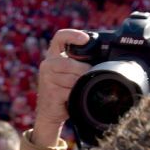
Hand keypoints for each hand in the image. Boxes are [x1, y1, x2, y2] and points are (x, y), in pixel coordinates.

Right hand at [32, 29, 91, 147]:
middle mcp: (47, 64)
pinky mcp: (50, 91)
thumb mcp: (69, 74)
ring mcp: (47, 78)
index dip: (73, 35)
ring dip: (80, 84)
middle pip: (69, 62)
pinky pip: (71, 90)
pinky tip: (72, 96)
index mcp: (52, 56)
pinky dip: (76, 94)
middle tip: (87, 77)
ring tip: (78, 89)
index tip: (85, 39)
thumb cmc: (62, 92)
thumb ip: (78, 64)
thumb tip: (103, 60)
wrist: (50, 114)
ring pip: (72, 77)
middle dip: (83, 70)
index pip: (60, 37)